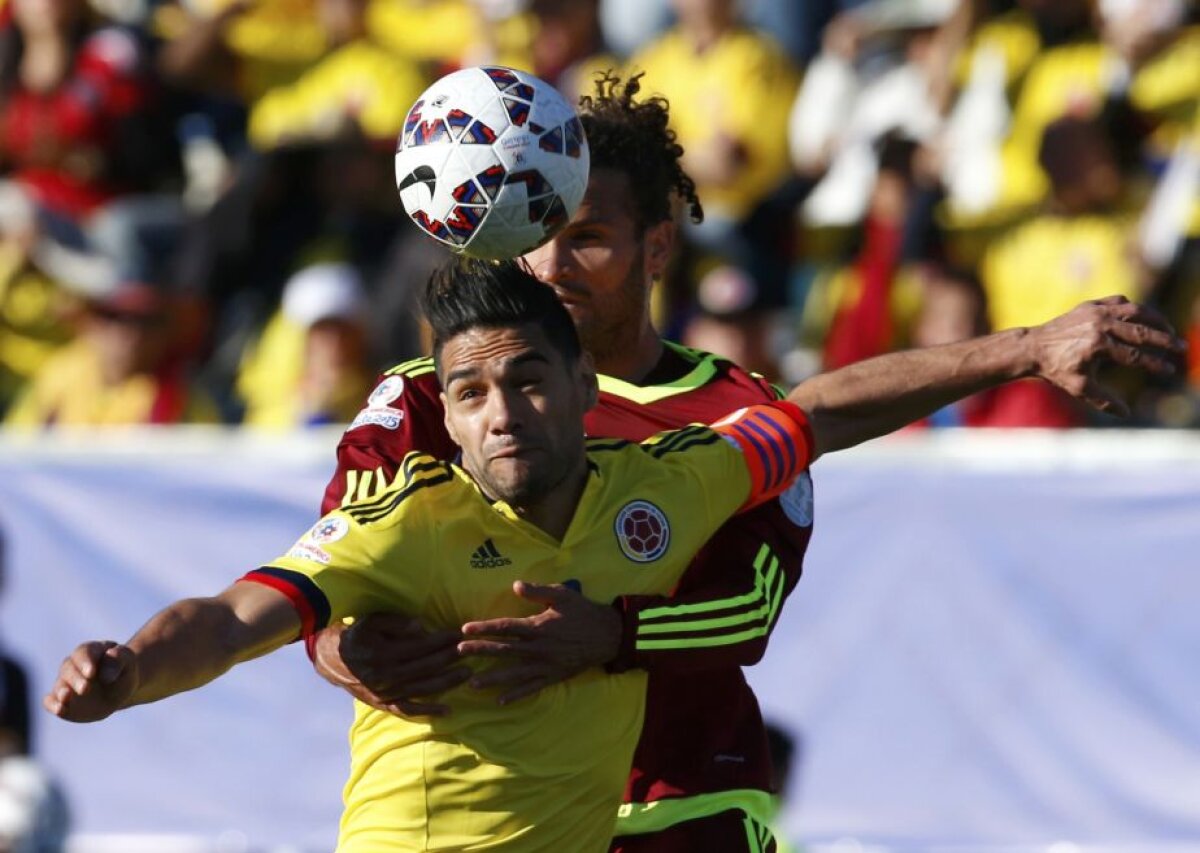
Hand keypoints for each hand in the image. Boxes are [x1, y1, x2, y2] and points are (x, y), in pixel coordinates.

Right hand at [43, 642, 136, 722]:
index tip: (91, 673)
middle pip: (68, 668)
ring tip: (66, 697)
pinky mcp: (62, 700)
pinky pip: (50, 701)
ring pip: (59, 685)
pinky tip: (59, 710)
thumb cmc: (124, 671)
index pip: (83, 652)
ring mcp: (67, 683)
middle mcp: (74, 666)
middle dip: (75, 679)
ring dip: (61, 691)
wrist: (120, 689)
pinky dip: (52, 705)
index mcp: (91, 651)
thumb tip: (106, 675)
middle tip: (85, 689)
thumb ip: (118, 661)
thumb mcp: (128, 661)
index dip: (85, 662)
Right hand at [311, 614, 470, 717]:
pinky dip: (428, 710)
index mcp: (383, 654)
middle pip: (426, 668)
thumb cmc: (358, 635)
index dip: (442, 640)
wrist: (333, 661)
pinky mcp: (384, 704)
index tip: (460, 634)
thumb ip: (397, 623)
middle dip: (450, 658)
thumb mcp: (372, 621)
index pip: (421, 647)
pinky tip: (448, 709)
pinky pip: (409, 710)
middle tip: (471, 651)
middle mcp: (385, 676)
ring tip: (468, 674)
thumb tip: (422, 627)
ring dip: (447, 682)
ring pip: (422, 689)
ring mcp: (385, 693)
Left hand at [458, 581, 621, 704]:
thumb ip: (537, 591)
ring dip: (492, 679)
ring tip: (472, 684)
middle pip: (503, 651)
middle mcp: (538, 648)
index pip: (505, 628)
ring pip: (514, 674)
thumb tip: (515, 585)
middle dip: (479, 652)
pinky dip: (516, 695)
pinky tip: (500, 701)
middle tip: (458, 654)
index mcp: (538, 626)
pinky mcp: (553, 677)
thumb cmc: (583, 612)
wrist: (608, 635)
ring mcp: (545, 665)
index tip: (464, 630)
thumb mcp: (562, 594)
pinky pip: (532, 688)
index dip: (484, 628)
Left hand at [1029, 296, 1185, 415]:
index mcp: (1098, 346)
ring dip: (1156, 319)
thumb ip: (1104, 401)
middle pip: (1142, 331)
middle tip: (1181, 348)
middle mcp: (1100, 325)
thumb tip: (1127, 413)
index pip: (1136, 356)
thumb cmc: (1056, 370)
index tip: (1170, 370)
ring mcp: (1095, 311)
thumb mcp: (1079, 388)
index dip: (1156, 364)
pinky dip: (1134, 308)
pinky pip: (1119, 302)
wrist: (1032, 347)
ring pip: (1135, 310)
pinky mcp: (1090, 304)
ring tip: (1169, 330)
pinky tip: (1144, 318)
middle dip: (1165, 340)